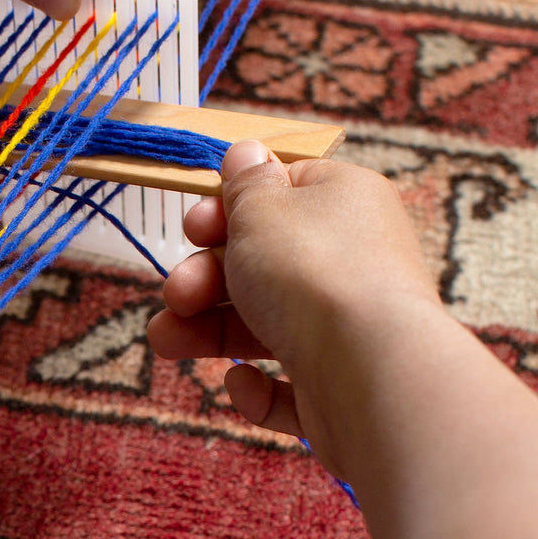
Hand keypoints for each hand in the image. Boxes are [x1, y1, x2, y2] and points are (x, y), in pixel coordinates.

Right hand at [147, 140, 440, 467]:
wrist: (372, 373)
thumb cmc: (312, 272)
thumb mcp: (262, 207)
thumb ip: (245, 182)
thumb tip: (247, 151)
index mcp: (344, 203)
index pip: (282, 195)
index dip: (228, 210)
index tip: (193, 229)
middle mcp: (354, 261)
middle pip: (263, 264)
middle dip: (205, 279)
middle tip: (178, 294)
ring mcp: (351, 328)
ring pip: (266, 325)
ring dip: (208, 331)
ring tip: (165, 342)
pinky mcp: (344, 387)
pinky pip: (291, 384)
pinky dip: (259, 387)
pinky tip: (242, 383)